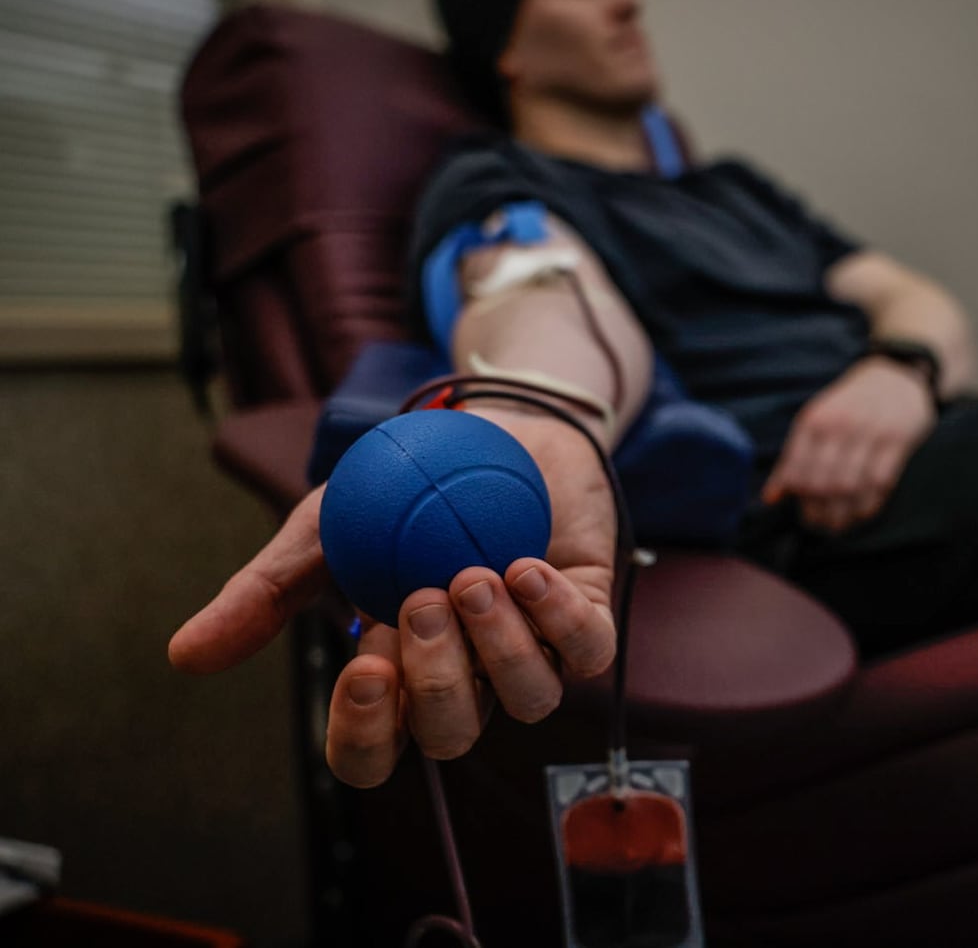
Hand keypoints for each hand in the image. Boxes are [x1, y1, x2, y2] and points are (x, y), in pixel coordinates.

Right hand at [168, 410, 616, 787]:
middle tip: (421, 599)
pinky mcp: (589, 614)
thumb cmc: (403, 491)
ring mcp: (532, 651)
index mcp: (397, 677)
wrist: (490, 426)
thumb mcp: (324, 532)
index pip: (374, 754)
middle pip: (451, 736)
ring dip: (500, 646)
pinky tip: (525, 568)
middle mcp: (467, 679)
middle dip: (438, 678)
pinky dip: (558, 615)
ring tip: (472, 576)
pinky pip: (588, 650)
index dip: (368, 734)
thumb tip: (185, 657)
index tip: (365, 667)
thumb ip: (265, 593)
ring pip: (530, 701)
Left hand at [761, 356, 934, 532]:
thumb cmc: (849, 405)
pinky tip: (862, 512)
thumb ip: (792, 459)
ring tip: (838, 525)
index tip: (803, 511)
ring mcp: (870, 432)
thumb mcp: (816, 421)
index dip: (798, 498)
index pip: (797, 469)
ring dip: (843, 513)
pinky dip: (869, 504)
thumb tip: (770, 498)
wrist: (895, 377)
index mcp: (814, 420)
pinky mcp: (897, 440)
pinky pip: (880, 482)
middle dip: (820, 511)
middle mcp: (840, 425)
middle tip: (821, 524)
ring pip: (850, 486)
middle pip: (823, 482)